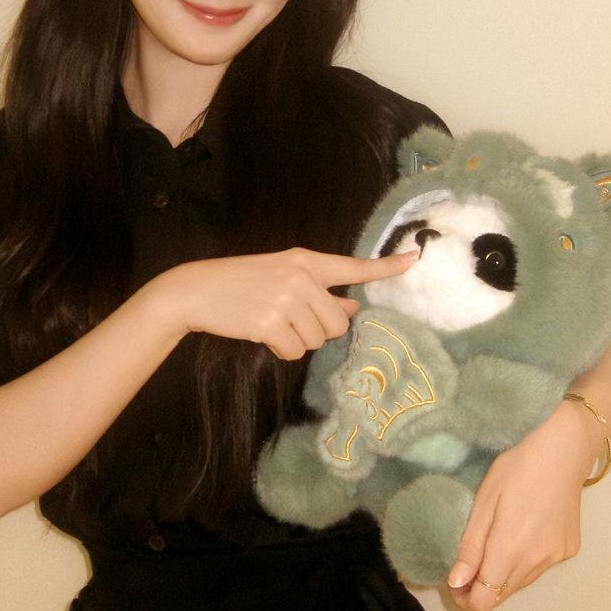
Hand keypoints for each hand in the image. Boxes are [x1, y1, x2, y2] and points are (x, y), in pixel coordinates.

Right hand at [156, 247, 417, 360]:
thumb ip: (318, 290)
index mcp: (305, 260)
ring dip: (297, 341)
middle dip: (319, 330)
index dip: (386, 267)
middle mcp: (301, 276)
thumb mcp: (282, 277)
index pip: (352, 266)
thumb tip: (352, 309)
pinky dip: (281, 350)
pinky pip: (295, 351)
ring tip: (271, 323)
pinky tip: (262, 334)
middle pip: (338, 322)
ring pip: (318, 339)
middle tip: (290, 320)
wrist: (196, 290)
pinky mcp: (271, 321)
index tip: (415, 259)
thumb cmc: (240, 284)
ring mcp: (286, 298)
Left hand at [446, 400, 599, 610]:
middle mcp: (537, 562)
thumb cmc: (517, 467)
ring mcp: (557, 558)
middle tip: (468, 562)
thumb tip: (457, 583)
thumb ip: (471, 546)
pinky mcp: (570, 549)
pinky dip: (525, 561)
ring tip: (494, 542)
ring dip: (503, 574)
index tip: (455, 582)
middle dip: (481, 587)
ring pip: (522, 583)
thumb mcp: (484, 501)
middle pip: (503, 595)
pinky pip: (539, 568)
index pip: (485, 600)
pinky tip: (522, 531)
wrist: (564, 451)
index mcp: (511, 550)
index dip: (466, 599)